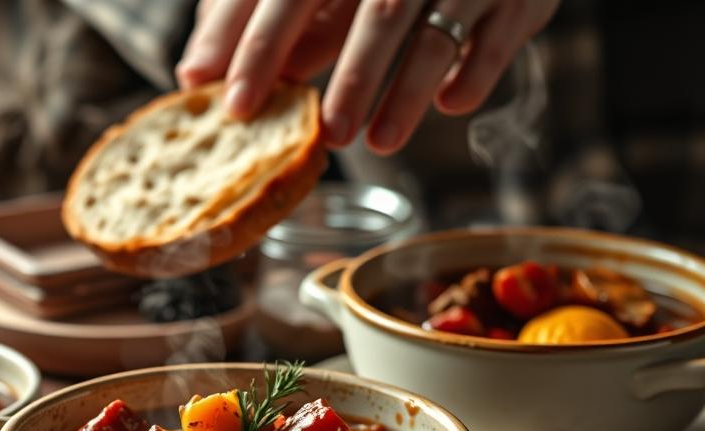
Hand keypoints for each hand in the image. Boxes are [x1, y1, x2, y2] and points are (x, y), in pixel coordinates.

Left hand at [175, 0, 557, 153]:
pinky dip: (475, 72)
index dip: (255, 42)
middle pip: (378, 9)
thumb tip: (202, 72)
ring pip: (438, 27)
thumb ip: (260, 16)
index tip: (232, 101)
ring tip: (377, 142)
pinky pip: (502, 32)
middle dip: (349, 75)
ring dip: (407, 89)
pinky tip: (451, 106)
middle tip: (322, 137)